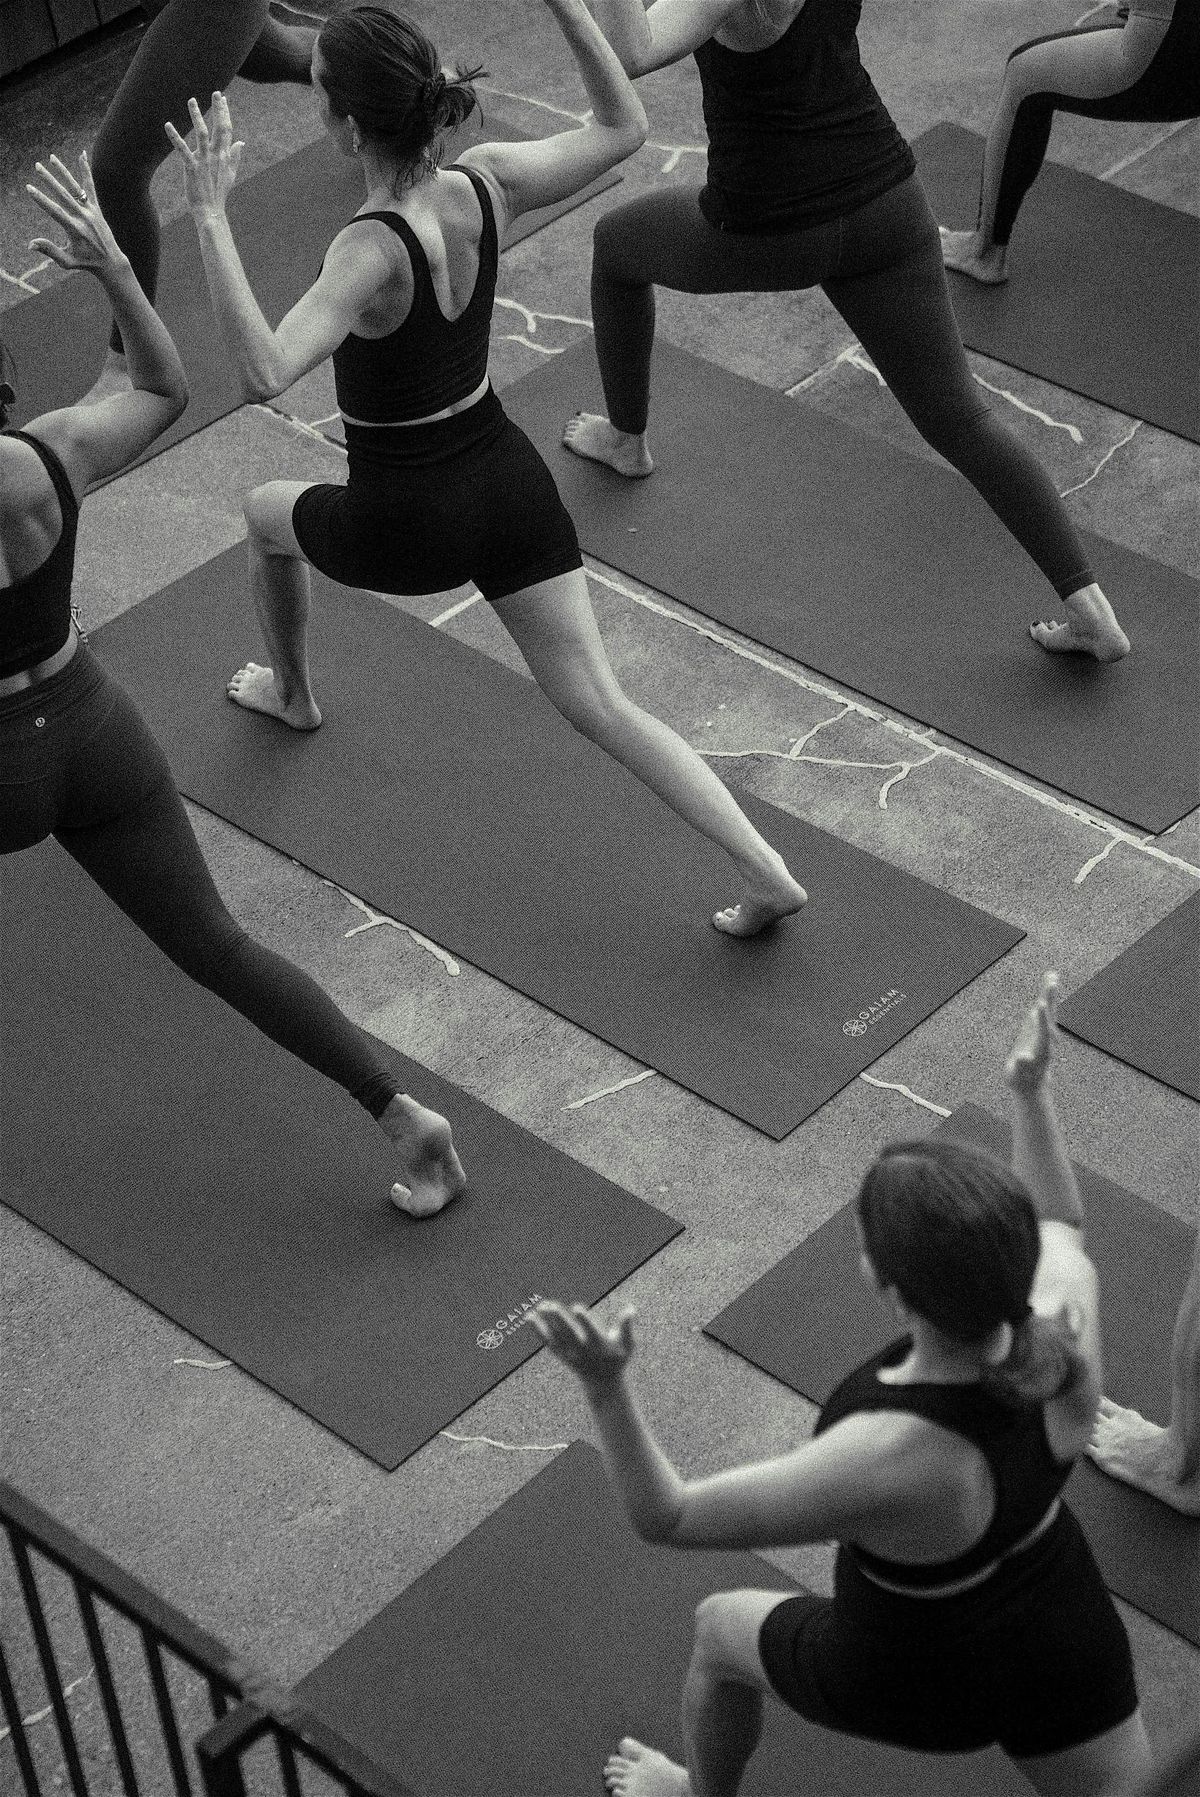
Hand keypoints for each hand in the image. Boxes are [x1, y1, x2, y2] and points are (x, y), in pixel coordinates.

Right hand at [27, 152, 126, 273]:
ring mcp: (91, 211)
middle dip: (49, 180)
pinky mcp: (97, 208)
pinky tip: (82, 155)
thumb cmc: (85, 263)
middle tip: (37, 166)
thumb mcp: (67, 261)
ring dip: (63, 171)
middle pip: (64, 195)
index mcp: (75, 230)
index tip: (29, 188)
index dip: (42, 200)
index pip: (55, 211)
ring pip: (75, 187)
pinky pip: (91, 186)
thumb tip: (30, 245)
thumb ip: (49, 250)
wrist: (111, 262)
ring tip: (51, 157)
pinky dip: (86, 171)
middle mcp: (84, 218)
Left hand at [166, 92, 243, 213]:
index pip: (227, 130)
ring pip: (201, 133)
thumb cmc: (218, 193)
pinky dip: (175, 137)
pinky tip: (167, 125)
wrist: (211, 211)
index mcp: (224, 155)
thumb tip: (241, 142)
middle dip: (218, 110)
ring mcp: (204, 160)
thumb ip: (235, 157)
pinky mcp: (192, 167)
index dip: (225, 113)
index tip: (224, 98)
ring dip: (197, 116)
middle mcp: (216, 155)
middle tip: (216, 93)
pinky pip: (182, 149)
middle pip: (219, 128)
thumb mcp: (230, 174)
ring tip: (192, 100)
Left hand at [530, 1300, 635, 1386]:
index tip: (576, 1308)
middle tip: (551, 1306)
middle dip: (560, 1320)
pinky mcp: (562, 1354)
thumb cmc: (617, 1360)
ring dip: (547, 1322)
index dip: (583, 1320)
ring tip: (539, 1306)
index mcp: (599, 1345)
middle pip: (569, 1333)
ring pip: (556, 1336)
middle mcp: (582, 1350)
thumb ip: (627, 1328)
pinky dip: (538, 1330)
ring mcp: (570, 1353)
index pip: (590, 1331)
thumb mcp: (627, 1346)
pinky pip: (548, 1342)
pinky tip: (530, 1318)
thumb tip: (631, 1309)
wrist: (602, 1383)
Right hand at [1005, 971, 1058, 1097]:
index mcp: (1041, 1049)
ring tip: (1052, 976)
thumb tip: (1022, 1057)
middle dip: (1049, 1000)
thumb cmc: (1022, 1080)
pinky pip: (1044, 1008)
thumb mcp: (1018, 1075)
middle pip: (1049, 1016)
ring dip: (1049, 993)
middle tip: (1052, 983)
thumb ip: (1021, 1065)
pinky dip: (1046, 995)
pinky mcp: (1039, 1027)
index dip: (1041, 1019)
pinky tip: (1048, 983)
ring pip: (1048, 1009)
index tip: (1039, 1005)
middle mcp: (1046, 1037)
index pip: (1042, 1032)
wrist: (1031, 1083)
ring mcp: (1043, 1031)